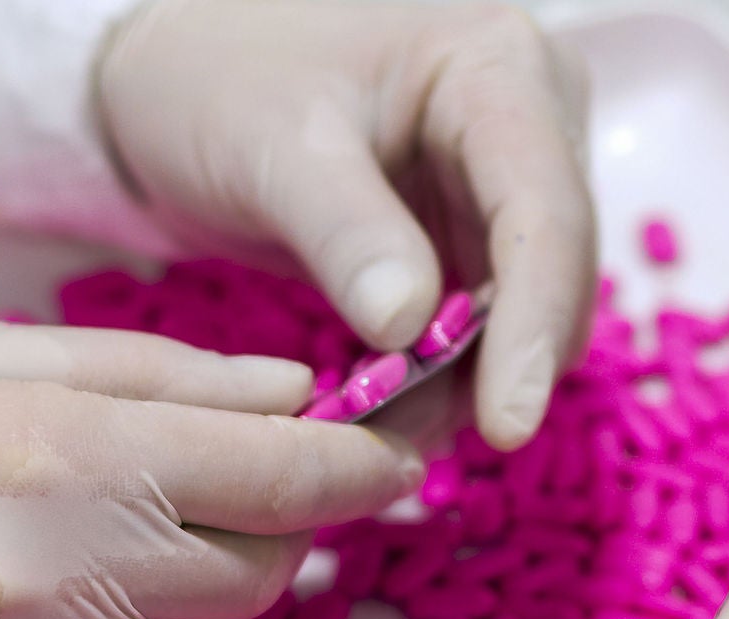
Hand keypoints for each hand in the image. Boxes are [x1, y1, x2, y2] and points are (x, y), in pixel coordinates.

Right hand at [0, 321, 418, 618]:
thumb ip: (154, 379)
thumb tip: (293, 402)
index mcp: (55, 453)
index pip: (280, 478)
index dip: (359, 471)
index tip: (391, 466)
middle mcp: (50, 580)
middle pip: (258, 578)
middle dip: (262, 534)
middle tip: (205, 501)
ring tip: (114, 573)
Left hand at [96, 0, 596, 448]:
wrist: (175, 81)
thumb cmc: (214, 82)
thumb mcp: (270, 147)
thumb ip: (346, 232)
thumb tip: (411, 332)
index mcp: (495, 67)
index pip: (543, 212)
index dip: (533, 326)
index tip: (506, 425)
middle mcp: (527, 117)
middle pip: (553, 271)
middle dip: (496, 367)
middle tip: (407, 441)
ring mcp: (504, 181)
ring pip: (525, 312)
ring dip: (466, 383)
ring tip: (383, 430)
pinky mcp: (473, 234)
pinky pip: (483, 324)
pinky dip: (442, 376)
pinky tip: (386, 411)